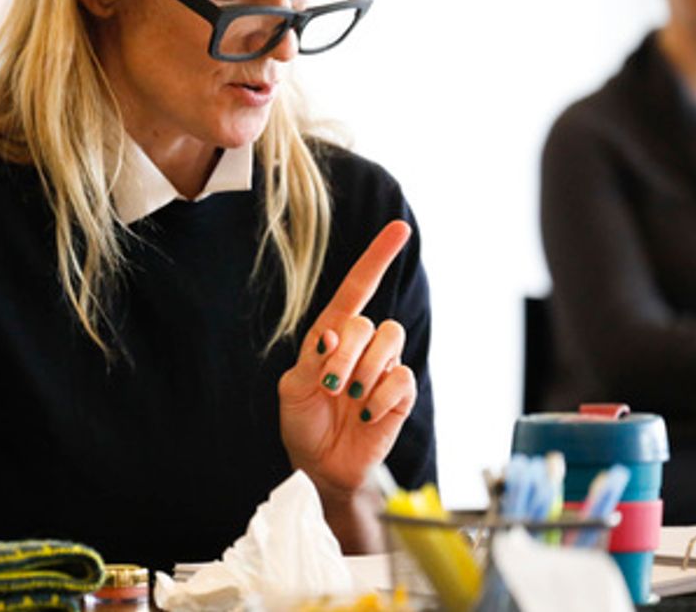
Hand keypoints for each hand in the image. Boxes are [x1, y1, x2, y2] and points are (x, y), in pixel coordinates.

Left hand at [277, 220, 417, 497]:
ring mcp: (383, 368)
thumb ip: (311, 361)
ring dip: (366, 372)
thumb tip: (334, 336)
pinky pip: (402, 379)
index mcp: (331, 335)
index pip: (356, 289)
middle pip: (367, 322)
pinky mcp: (401, 394)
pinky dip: (380, 398)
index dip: (377, 258)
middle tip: (332, 384)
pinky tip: (366, 415)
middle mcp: (361, 345)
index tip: (399, 230)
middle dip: (347, 353)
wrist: (321, 465)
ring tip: (350, 399)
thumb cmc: (303, 422)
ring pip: (390, 342)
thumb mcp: (293, 391)